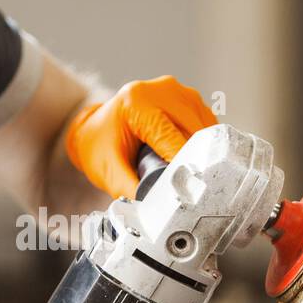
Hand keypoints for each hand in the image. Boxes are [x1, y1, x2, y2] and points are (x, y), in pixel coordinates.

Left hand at [65, 75, 217, 199]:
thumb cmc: (99, 146)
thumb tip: (154, 212)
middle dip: (195, 162)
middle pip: (194, 134)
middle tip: (192, 189)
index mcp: (138, 102)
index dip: (185, 167)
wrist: (96, 127)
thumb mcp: (108, 171)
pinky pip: (207, 127)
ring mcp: (179, 91)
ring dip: (201, 154)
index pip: (174, 139)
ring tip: (187, 172)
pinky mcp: (190, 98)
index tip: (193, 190)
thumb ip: (130, 191)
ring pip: (206, 130)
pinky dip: (202, 145)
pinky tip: (190, 158)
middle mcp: (162, 90)